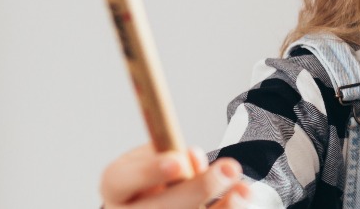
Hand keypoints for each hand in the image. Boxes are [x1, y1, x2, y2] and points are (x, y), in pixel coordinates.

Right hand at [101, 143, 253, 208]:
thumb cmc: (156, 178)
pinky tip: (238, 200)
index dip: (149, 172)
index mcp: (117, 188)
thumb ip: (173, 156)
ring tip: (242, 190)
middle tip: (229, 169)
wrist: (153, 201)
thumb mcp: (156, 158)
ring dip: (222, 207)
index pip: (122, 181)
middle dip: (199, 189)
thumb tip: (193, 159)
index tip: (178, 162)